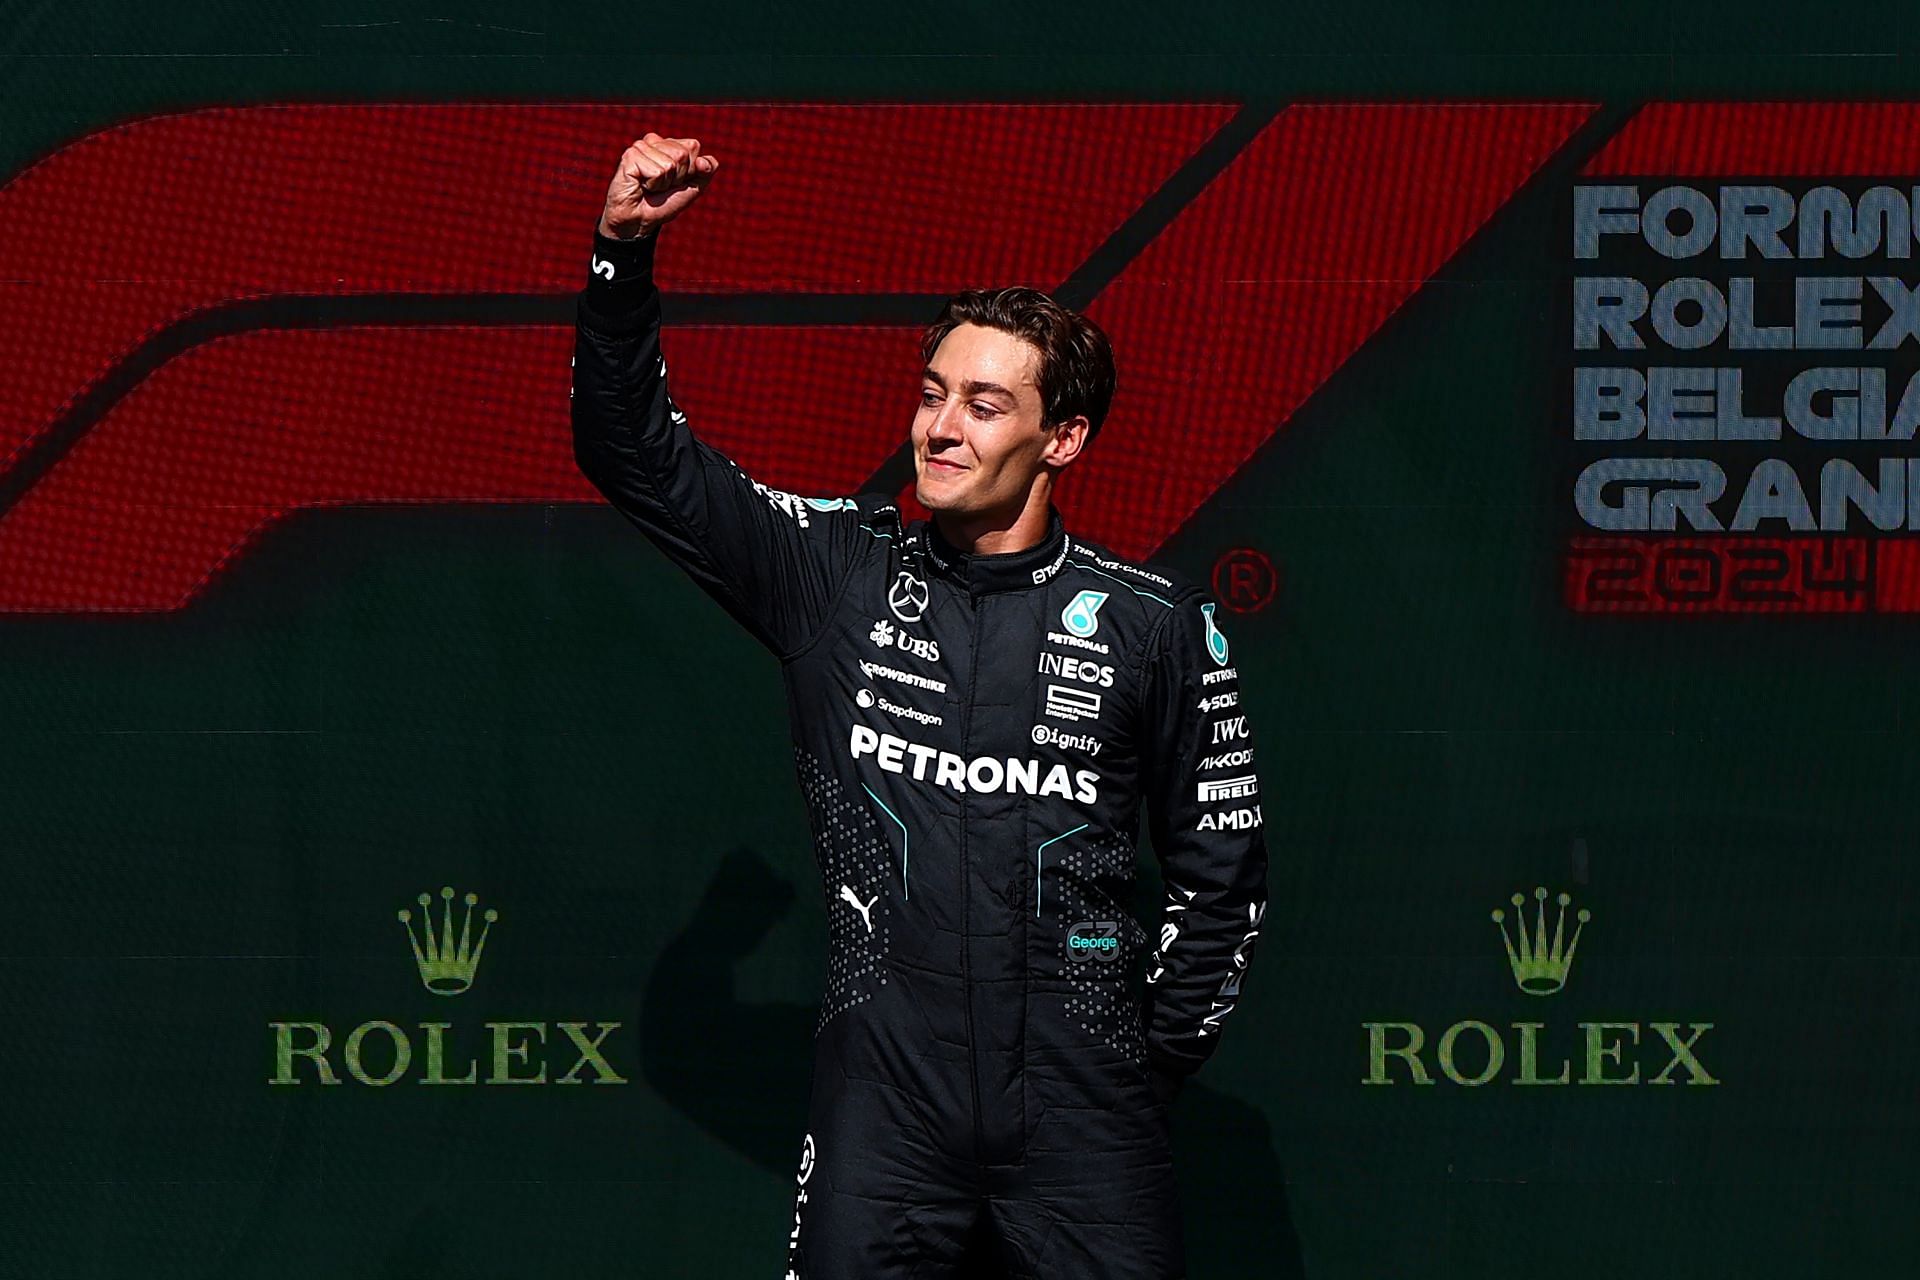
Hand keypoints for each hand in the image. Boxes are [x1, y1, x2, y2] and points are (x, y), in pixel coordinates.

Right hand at [598, 132, 720, 240]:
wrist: (639, 220)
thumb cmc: (664, 203)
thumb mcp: (692, 188)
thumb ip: (706, 172)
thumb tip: (704, 161)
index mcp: (669, 143)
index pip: (693, 146)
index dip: (689, 170)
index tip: (675, 181)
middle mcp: (654, 141)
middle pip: (682, 154)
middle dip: (677, 177)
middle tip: (661, 186)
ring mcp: (640, 146)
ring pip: (670, 164)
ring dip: (664, 183)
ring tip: (651, 187)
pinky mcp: (630, 156)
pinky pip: (657, 172)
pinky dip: (653, 185)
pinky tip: (641, 186)